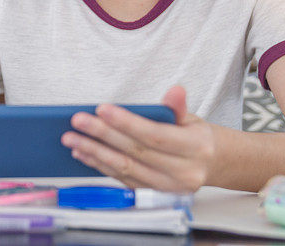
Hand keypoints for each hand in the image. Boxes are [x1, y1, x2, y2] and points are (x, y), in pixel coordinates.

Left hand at [61, 86, 215, 191]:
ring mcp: (166, 187)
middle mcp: (182, 173)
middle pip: (134, 152)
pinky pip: (121, 179)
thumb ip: (178, 107)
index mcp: (195, 149)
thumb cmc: (196, 137)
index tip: (101, 109)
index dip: (126, 123)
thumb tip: (176, 90)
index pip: (154, 135)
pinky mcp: (152, 194)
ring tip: (72, 139)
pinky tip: (83, 153)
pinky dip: (99, 166)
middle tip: (78, 122)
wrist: (212, 165)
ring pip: (124, 169)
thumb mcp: (192, 118)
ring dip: (94, 153)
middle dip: (102, 136)